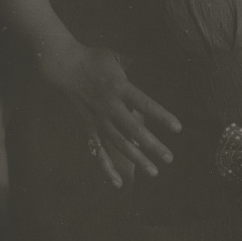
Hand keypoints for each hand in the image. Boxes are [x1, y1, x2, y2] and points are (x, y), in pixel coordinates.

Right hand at [41, 44, 181, 187]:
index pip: (145, 104)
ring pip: (119, 144)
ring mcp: (98, 120)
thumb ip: (133, 65)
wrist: (62, 66)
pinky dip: (106, 168)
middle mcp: (110, 106)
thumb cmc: (92, 59)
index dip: (162, 116)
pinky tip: (118, 183)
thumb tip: (151, 63)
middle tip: (170, 158)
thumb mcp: (115, 57)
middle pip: (134, 129)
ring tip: (154, 172)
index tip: (178, 128)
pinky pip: (98, 151)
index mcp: (120, 87)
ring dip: (137, 159)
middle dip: (153, 145)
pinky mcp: (88, 128)